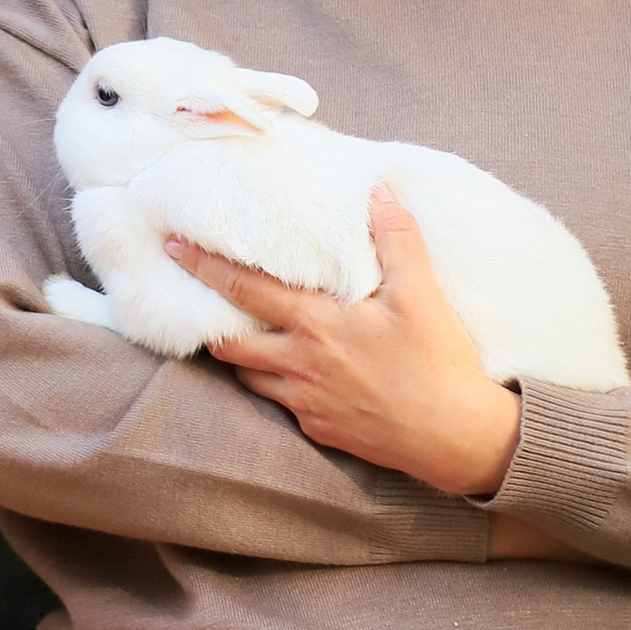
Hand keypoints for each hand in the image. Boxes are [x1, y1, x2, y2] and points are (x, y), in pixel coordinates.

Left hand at [167, 185, 562, 527]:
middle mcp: (300, 366)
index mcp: (317, 326)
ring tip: (237, 337)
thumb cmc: (438, 363)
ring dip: (240, 357)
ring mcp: (306, 404)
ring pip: (251, 378)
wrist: (455, 437)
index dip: (206, 267)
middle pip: (231, 344)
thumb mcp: (422, 293)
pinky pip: (282, 404)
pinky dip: (275, 385)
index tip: (175, 248)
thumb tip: (378, 192)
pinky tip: (288, 373)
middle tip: (192, 302)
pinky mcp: (320, 430)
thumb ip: (397, 239)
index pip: (245, 290)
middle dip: (207, 322)